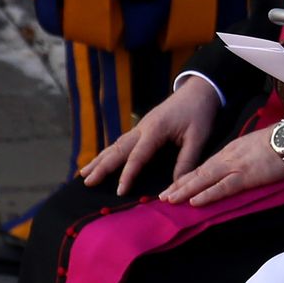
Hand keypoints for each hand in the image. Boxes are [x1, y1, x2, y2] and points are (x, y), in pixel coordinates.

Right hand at [79, 76, 218, 194]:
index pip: (138, 156)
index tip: (119, 191)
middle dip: (101, 166)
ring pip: (115, 145)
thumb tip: (176, 185)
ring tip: (84, 174)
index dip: (128, 174)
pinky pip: (121, 142)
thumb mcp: (198, 137)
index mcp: (155, 130)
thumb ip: (187, 161)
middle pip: (117, 149)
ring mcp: (140, 127)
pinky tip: (100, 161)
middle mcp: (142, 128)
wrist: (198, 91)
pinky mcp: (142, 128)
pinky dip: (108, 153)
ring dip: (99, 159)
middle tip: (87, 181)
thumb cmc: (199, 113)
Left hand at [159, 128, 283, 206]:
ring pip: (204, 180)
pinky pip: (222, 188)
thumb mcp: (252, 149)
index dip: (186, 178)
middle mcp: (227, 159)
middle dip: (179, 185)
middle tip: (162, 196)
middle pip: (198, 173)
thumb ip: (240, 160)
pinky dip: (207, 195)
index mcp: (229, 152)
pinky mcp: (245, 177)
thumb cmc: (276, 145)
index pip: (203, 167)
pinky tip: (194, 201)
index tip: (173, 187)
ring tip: (169, 200)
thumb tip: (233, 172)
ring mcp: (235, 167)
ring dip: (185, 190)